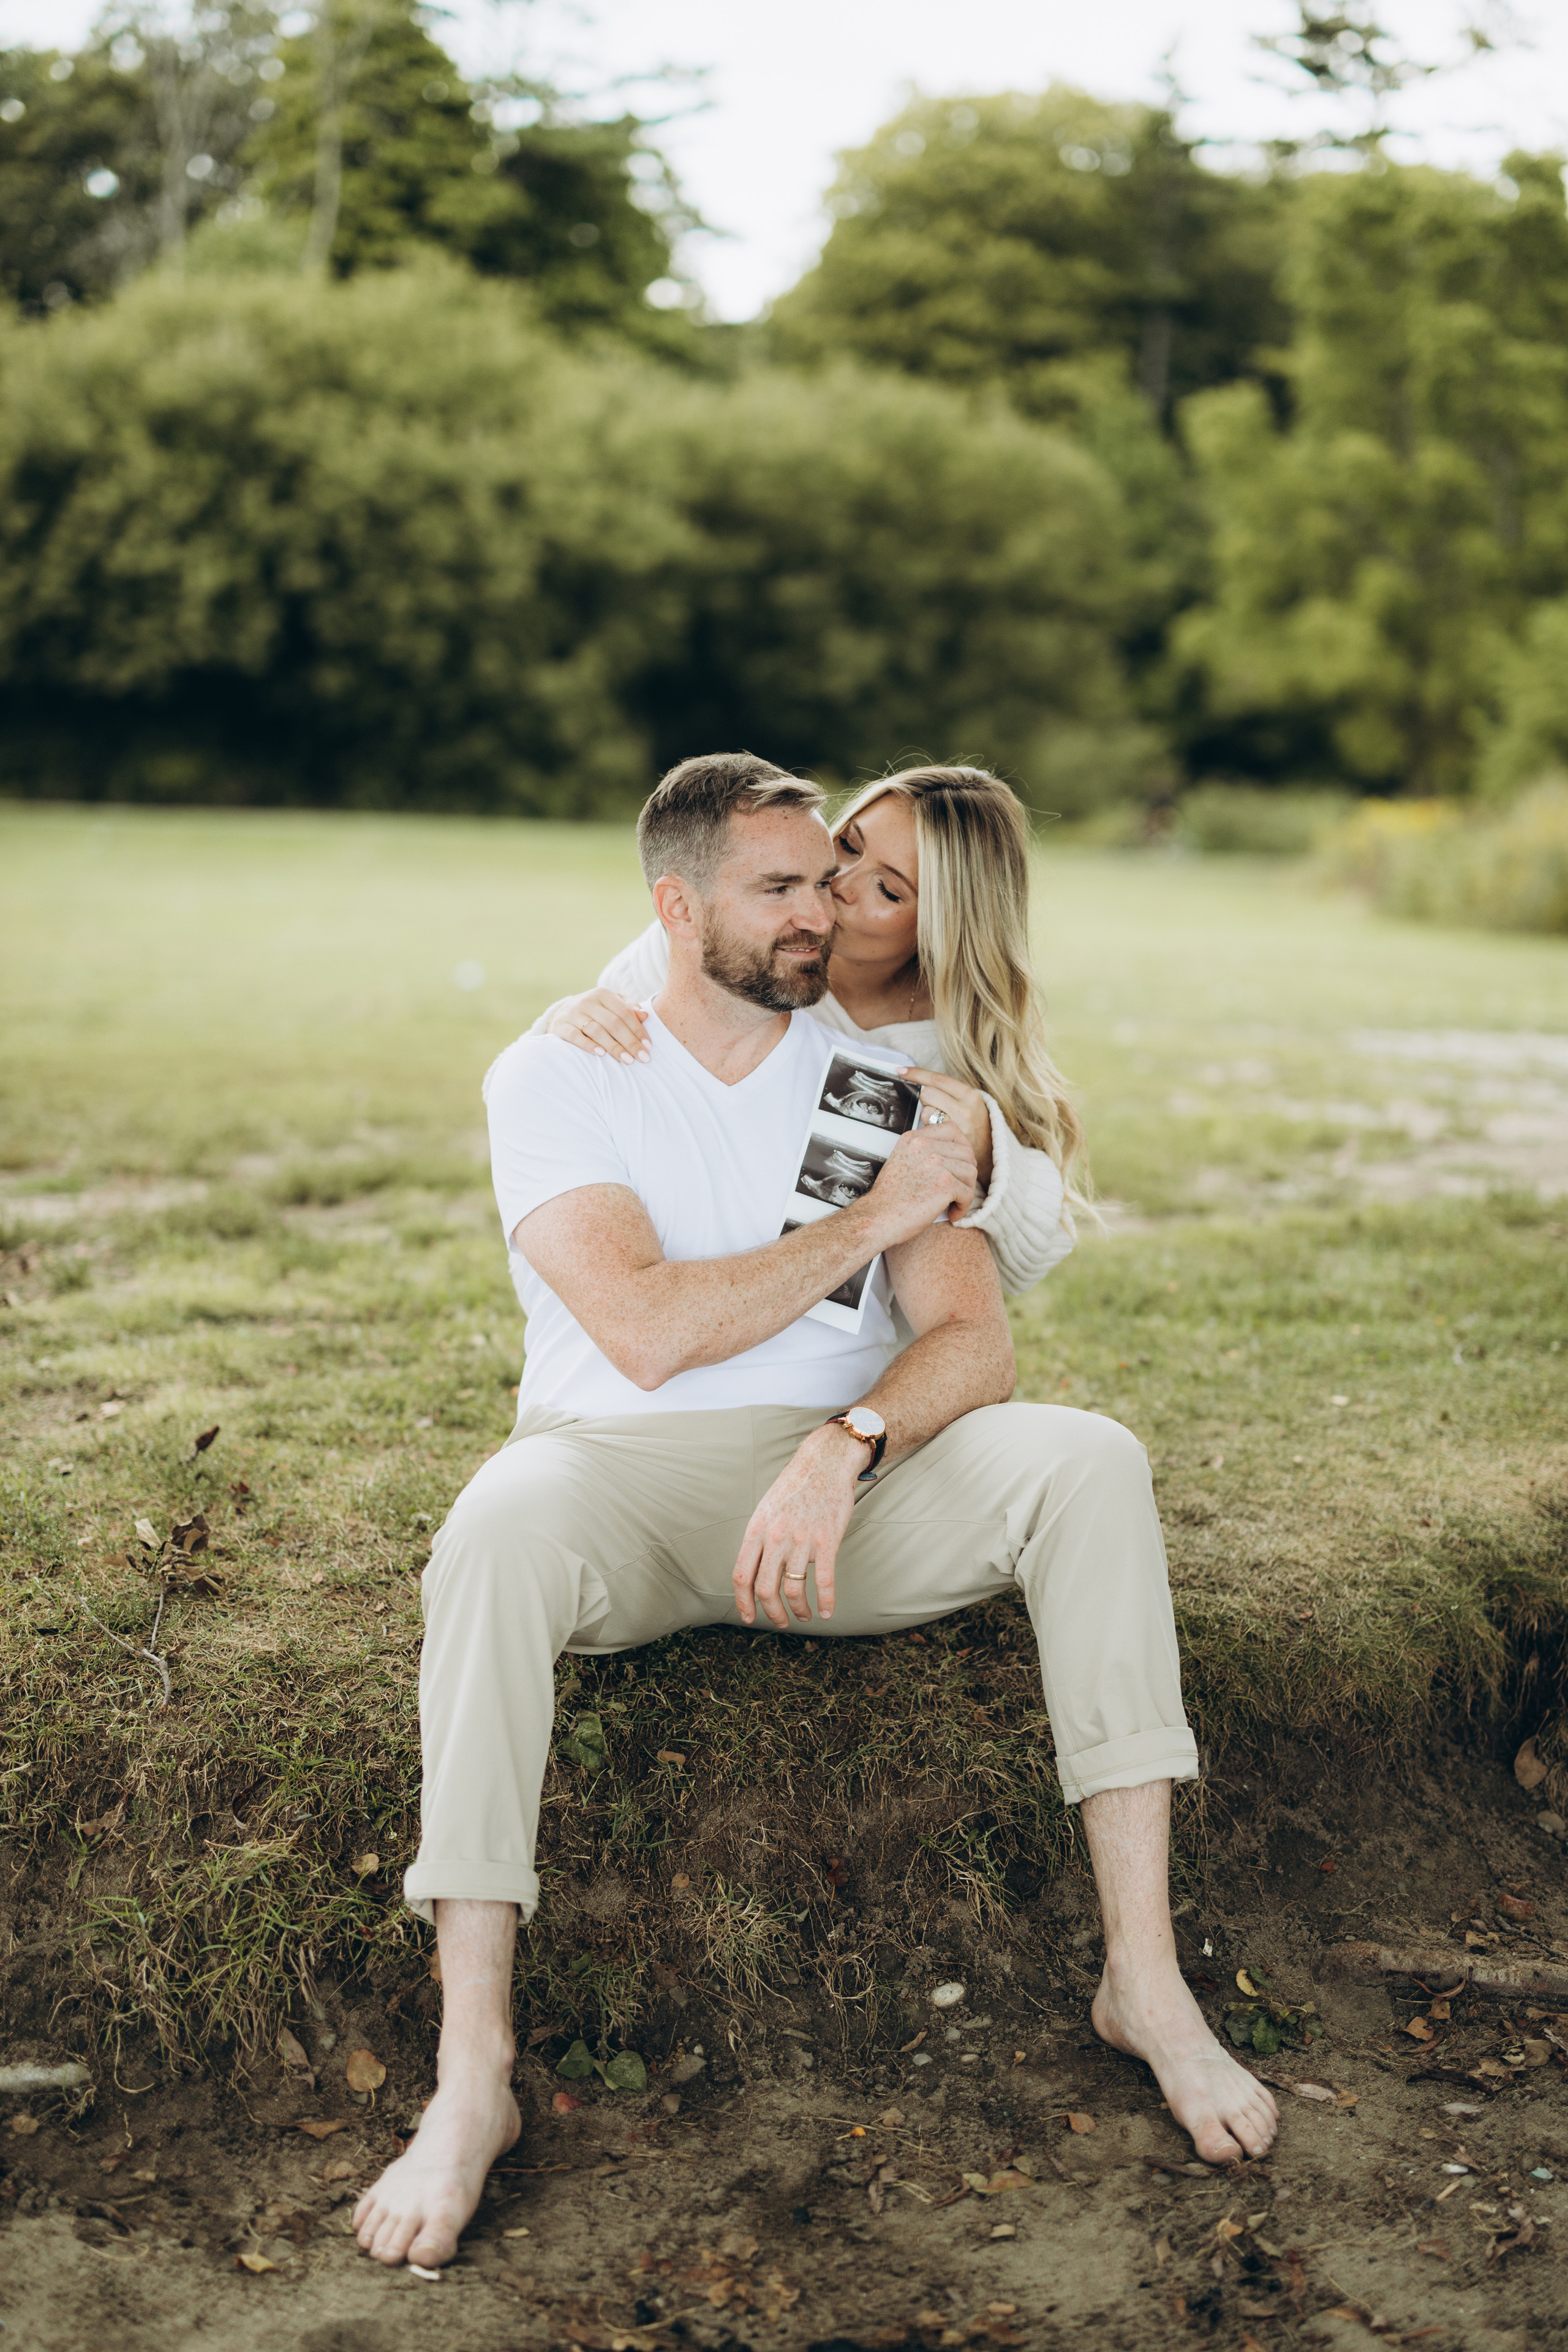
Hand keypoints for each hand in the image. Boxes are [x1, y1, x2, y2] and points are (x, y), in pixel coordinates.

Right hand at [545, 988, 648, 1063]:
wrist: (564, 1012)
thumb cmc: (596, 1011)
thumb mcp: (613, 1004)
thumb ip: (629, 1008)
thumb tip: (645, 1016)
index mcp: (603, 994)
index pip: (625, 1013)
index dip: (638, 1030)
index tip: (648, 1047)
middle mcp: (588, 1001)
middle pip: (613, 1023)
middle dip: (630, 1042)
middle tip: (642, 1058)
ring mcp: (573, 1012)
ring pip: (596, 1030)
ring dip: (613, 1047)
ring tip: (627, 1060)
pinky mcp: (561, 1025)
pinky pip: (575, 1036)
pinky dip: (588, 1045)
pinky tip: (601, 1054)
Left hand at [732, 1425, 863, 1626]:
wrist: (825, 1464)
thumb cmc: (794, 1488)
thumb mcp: (765, 1509)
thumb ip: (758, 1539)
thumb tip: (752, 1571)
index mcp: (756, 1530)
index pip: (741, 1575)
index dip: (743, 1602)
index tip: (749, 1617)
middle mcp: (776, 1537)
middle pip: (765, 1589)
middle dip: (772, 1613)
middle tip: (780, 1622)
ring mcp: (802, 1540)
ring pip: (794, 1590)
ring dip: (798, 1611)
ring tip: (804, 1616)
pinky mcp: (827, 1541)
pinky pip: (825, 1582)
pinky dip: (825, 1602)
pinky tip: (826, 1611)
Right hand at [860, 1121, 977, 1242]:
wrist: (877, 1218)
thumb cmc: (890, 1198)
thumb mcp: (902, 1160)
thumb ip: (923, 1151)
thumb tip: (953, 1152)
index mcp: (914, 1138)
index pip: (951, 1129)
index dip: (962, 1146)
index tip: (959, 1164)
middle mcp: (925, 1146)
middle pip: (966, 1152)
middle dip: (966, 1173)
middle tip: (959, 1188)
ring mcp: (936, 1163)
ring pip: (970, 1172)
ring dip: (966, 1191)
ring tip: (953, 1203)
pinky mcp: (945, 1184)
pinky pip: (968, 1194)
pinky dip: (963, 1207)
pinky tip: (952, 1214)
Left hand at [899, 1066, 992, 1189]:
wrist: (989, 1154)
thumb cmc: (975, 1125)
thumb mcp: (970, 1103)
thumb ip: (950, 1093)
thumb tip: (922, 1081)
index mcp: (970, 1095)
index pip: (938, 1078)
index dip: (917, 1073)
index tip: (901, 1070)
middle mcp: (965, 1108)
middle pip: (927, 1093)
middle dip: (927, 1099)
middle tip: (938, 1109)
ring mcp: (957, 1126)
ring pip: (925, 1111)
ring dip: (928, 1116)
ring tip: (942, 1124)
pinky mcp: (948, 1141)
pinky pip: (927, 1129)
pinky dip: (929, 1130)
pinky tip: (940, 1135)